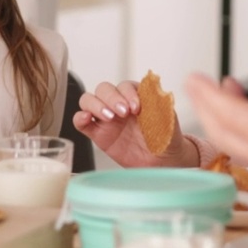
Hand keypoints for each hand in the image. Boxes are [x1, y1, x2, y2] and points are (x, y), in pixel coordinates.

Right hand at [73, 80, 198, 166]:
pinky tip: (86, 118)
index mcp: (135, 96)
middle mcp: (118, 104)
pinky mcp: (98, 134)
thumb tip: (153, 86)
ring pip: (89, 100)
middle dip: (112, 98)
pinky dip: (80, 117)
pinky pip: (81, 122)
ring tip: (109, 117)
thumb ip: (159, 102)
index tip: (137, 107)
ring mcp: (106, 118)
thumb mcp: (167, 118)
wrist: (162, 162)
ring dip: (96, 105)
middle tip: (123, 113)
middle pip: (104, 89)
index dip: (128, 93)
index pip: (125, 86)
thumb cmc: (166, 137)